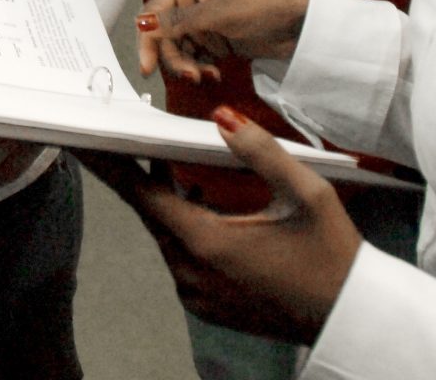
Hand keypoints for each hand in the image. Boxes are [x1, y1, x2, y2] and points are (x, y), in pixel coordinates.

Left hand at [78, 107, 359, 342]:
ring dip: (168, 203)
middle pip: (151, 213)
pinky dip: (185, 230)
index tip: (83, 142)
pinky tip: (201, 206)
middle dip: (142, 175)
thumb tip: (221, 116)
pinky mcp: (208, 306)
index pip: (141, 195)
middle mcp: (192, 273)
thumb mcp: (307, 192)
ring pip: (167, 235)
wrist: (351, 318)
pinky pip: (182, 259)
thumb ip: (260, 151)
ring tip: (171, 164)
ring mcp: (198, 295)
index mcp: (207, 243)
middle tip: (130, 137)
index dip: (111, 165)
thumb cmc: (333, 255)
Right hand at [137, 0, 309, 81]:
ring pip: (178, 50)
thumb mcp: (219, 13)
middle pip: (164, 36)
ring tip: (207, 76)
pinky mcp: (216, 40)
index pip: (153, 13)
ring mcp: (203, 23)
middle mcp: (191, 2)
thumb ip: (179, 21)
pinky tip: (215, 74)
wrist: (302, 22)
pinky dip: (201, 68)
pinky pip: (196, 58)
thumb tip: (142, 25)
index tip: (147, 68)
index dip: (146, 40)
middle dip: (174, 58)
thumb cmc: (262, 5)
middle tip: (191, 76)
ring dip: (188, 66)